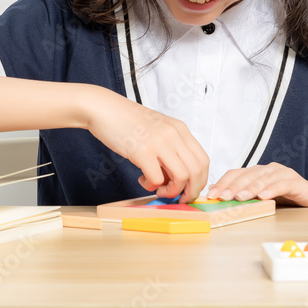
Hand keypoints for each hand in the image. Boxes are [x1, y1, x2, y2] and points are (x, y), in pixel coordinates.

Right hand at [83, 86, 208, 202]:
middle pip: (197, 171)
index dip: (200, 181)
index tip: (189, 190)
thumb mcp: (158, 130)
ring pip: (182, 177)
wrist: (104, 108)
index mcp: (180, 129)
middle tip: (178, 198)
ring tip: (158, 189)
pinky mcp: (142, 151)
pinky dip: (151, 186)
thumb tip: (175, 178)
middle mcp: (174, 134)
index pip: (203, 160)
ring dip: (172, 191)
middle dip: (190, 191)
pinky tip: (142, 180)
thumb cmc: (128, 121)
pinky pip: (157, 179)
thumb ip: (170, 149)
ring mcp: (159, 142)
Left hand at [206, 162, 307, 206]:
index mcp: (258, 172)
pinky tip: (263, 197)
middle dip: (232, 186)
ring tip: (239, 197)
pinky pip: (281, 184)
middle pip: (247, 175)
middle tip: (222, 197)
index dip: (223, 183)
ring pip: (262, 179)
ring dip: (249, 188)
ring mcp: (282, 173)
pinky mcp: (295, 181)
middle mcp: (269, 169)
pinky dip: (271, 190)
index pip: (236, 174)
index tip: (211, 195)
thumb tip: (217, 195)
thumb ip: (243, 196)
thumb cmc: (288, 199)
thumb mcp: (261, 198)